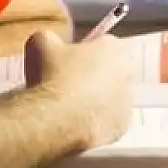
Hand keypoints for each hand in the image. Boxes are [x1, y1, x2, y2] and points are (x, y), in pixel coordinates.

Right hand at [23, 30, 133, 148]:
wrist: (54, 118)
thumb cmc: (51, 75)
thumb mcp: (40, 43)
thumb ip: (51, 39)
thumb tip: (51, 44)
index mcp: (113, 48)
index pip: (104, 45)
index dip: (86, 52)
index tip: (70, 59)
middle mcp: (127, 74)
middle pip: (111, 71)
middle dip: (95, 75)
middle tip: (69, 83)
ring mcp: (127, 103)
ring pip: (112, 98)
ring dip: (97, 100)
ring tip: (69, 106)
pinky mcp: (121, 128)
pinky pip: (109, 122)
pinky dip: (96, 122)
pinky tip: (76, 123)